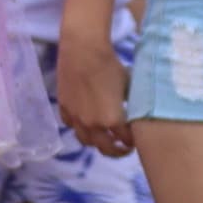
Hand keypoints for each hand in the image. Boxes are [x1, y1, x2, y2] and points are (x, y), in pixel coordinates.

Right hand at [58, 37, 134, 156]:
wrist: (84, 51)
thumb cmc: (111, 66)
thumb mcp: (130, 85)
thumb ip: (133, 104)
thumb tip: (139, 111)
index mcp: (113, 120)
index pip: (126, 140)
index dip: (133, 140)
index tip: (137, 138)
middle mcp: (93, 125)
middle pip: (105, 148)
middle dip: (117, 151)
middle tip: (124, 148)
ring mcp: (76, 118)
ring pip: (86, 141)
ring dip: (96, 143)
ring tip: (103, 139)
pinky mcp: (64, 108)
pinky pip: (70, 125)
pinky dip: (79, 127)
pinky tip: (84, 122)